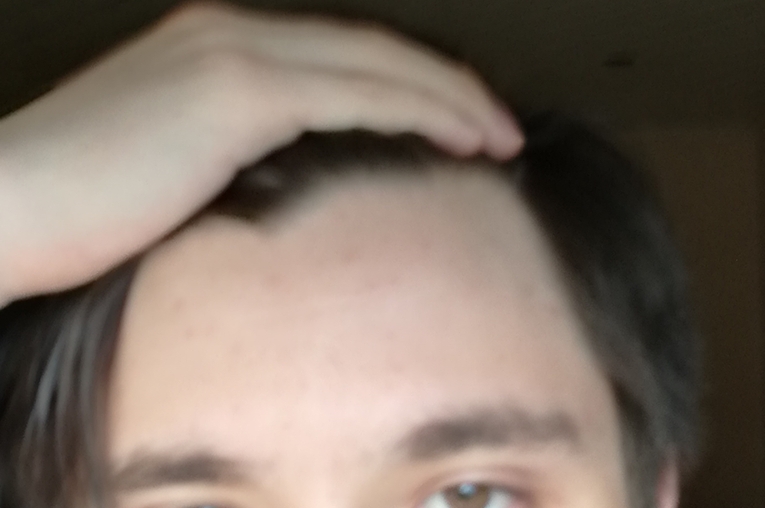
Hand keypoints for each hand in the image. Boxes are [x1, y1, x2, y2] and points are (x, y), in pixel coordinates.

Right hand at [0, 1, 522, 302]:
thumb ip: (238, 152)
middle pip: (373, 48)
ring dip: (450, 98)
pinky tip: (462, 140)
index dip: (410, 86)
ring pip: (378, 64)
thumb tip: (293, 182)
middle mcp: (231, 32)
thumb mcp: (173, 162)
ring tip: (499, 137)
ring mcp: (234, 54)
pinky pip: (358, 93)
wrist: (10, 206)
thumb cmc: (85, 204)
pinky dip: (420, 111)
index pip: (342, 57)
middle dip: (448, 87)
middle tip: (499, 128)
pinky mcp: (236, 92)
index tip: (457, 126)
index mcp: (218, 47)